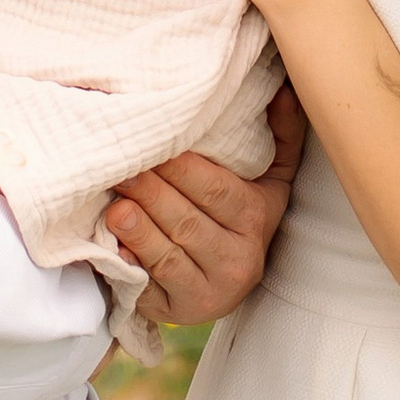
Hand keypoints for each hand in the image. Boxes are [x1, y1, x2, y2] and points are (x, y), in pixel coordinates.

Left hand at [107, 88, 303, 323]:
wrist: (228, 278)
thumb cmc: (242, 215)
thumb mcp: (269, 177)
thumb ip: (281, 133)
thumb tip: (285, 90)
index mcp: (256, 218)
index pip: (216, 190)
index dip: (181, 168)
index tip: (151, 141)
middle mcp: (238, 259)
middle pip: (187, 222)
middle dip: (151, 192)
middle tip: (120, 166)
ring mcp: (208, 290)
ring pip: (168, 255)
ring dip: (138, 230)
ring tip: (115, 205)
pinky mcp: (178, 310)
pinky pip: (151, 287)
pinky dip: (131, 264)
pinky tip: (113, 245)